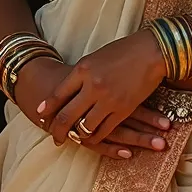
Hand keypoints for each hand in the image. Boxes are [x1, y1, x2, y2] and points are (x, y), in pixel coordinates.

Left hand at [36, 33, 171, 153]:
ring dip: (76, 136)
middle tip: (54, 137)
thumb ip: (80, 74)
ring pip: (84, 127)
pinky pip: (104, 130)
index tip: (40, 115)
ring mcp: (108, 99)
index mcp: (82, 70)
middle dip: (58, 130)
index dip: (47, 108)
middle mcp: (92, 86)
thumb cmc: (124, 51)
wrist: (152, 51)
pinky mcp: (123, 109)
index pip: (58, 94)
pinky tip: (92, 138)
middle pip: (67, 115)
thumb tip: (66, 90)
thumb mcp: (95, 58)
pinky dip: (95, 137)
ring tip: (73, 139)